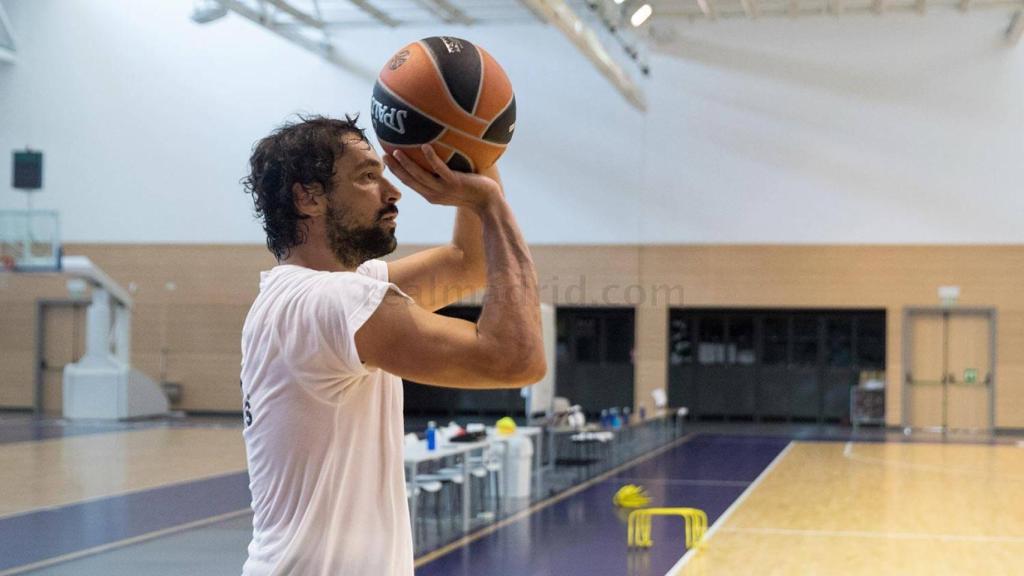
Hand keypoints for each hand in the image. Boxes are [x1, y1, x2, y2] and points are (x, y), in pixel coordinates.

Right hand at [384, 145, 502, 211]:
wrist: (489, 203)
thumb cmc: (472, 191)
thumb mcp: (451, 186)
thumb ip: (441, 176)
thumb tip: (433, 156)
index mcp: (431, 195)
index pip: (409, 182)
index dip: (396, 171)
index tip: (386, 159)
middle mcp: (434, 194)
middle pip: (409, 180)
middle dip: (395, 168)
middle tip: (383, 154)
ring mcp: (444, 189)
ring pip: (420, 175)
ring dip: (407, 163)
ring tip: (396, 151)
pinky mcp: (455, 183)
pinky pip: (440, 169)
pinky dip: (432, 158)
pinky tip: (425, 147)